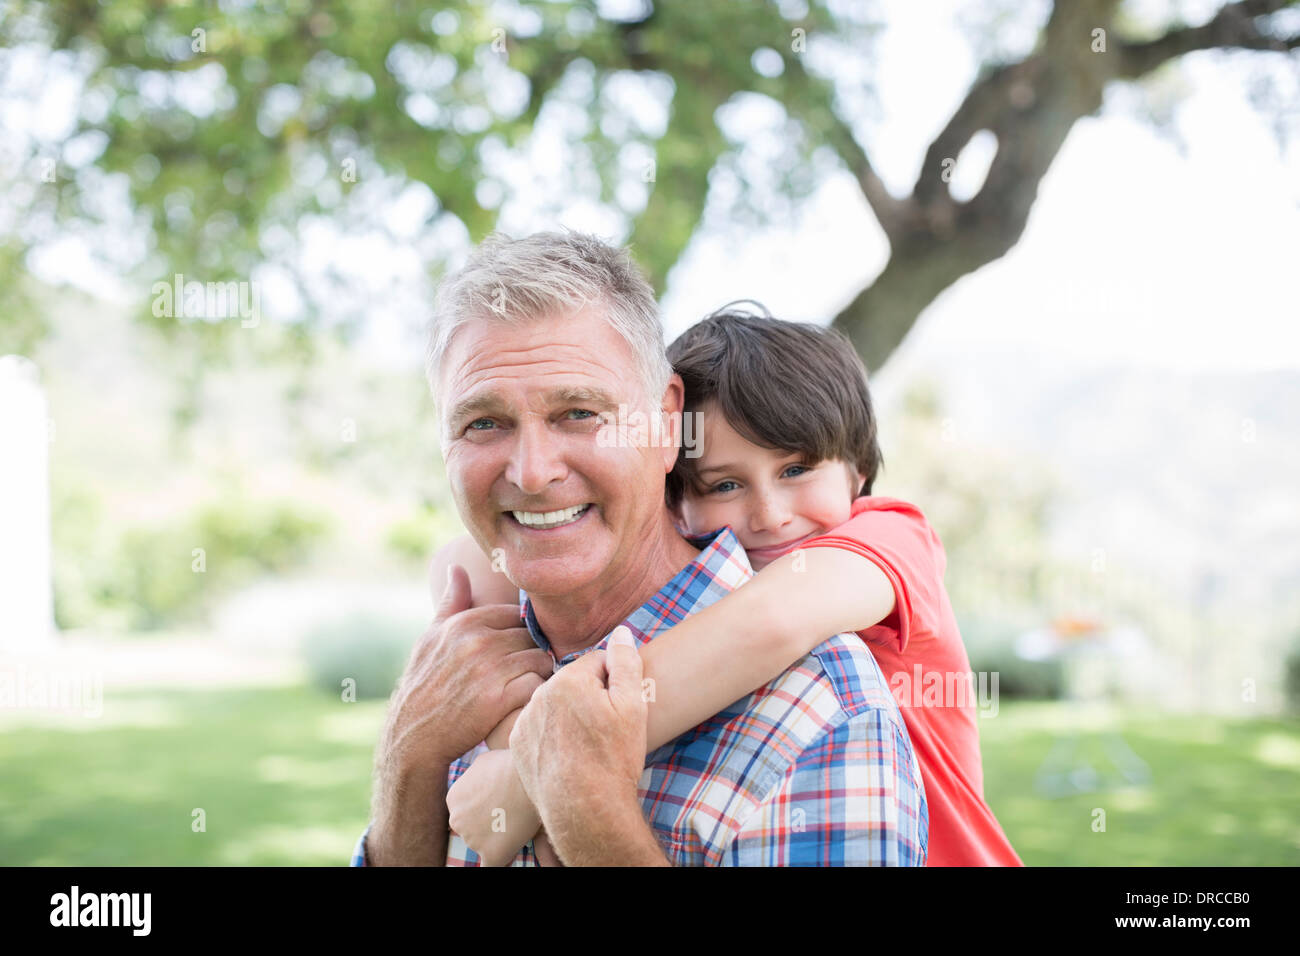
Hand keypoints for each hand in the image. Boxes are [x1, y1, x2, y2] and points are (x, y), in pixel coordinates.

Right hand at [378, 565, 552, 773]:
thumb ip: (451, 603)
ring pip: (539, 659)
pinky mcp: (498, 699)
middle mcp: (476, 641)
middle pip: (531, 636)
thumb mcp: (430, 639)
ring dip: (539, 673)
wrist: (413, 737)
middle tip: (527, 671)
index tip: (515, 652)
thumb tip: (457, 568)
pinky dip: (536, 693)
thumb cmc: (424, 685)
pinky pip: (536, 684)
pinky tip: (526, 701)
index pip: (515, 615)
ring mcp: (488, 670)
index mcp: (463, 623)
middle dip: (532, 653)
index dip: (519, 634)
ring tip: (529, 685)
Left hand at [446, 749, 541, 866]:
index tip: (499, 805)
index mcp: (453, 799)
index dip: (484, 810)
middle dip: (488, 823)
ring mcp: (473, 839)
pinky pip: (490, 866)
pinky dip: (499, 860)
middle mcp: (457, 820)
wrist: (528, 775)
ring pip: (485, 843)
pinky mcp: (492, 853)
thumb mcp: (483, 762)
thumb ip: (475, 777)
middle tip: (510, 813)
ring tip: (518, 821)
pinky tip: (505, 855)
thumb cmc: (509, 764)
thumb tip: (480, 781)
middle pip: (472, 828)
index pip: (466, 811)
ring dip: (499, 837)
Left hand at [510, 626, 663, 865]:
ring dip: (569, 713)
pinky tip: (566, 753)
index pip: (596, 663)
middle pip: (573, 681)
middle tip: (604, 729)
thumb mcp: (633, 706)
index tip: (618, 709)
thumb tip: (620, 631)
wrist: (585, 810)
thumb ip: (625, 662)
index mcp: (569, 679)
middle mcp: (540, 693)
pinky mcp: (516, 742)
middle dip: (589, 696)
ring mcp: (525, 718)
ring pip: (554, 703)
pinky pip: (538, 724)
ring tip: (586, 744)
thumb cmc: (613, 759)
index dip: (613, 684)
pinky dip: (551, 733)